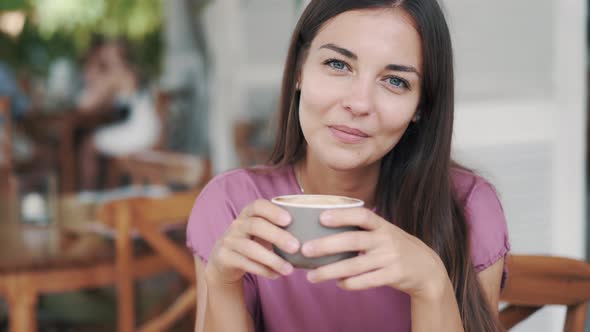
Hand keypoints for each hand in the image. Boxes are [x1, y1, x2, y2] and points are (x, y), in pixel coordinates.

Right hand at [205, 200, 299, 285]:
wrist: (224, 260)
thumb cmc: (254, 241)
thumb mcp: (263, 230)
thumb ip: (281, 227)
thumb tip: (315, 234)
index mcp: (248, 213)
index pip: (258, 205)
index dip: (273, 211)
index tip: (289, 220)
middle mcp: (237, 224)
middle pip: (255, 226)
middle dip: (277, 236)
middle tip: (296, 247)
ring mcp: (229, 240)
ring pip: (250, 248)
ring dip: (272, 259)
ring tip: (289, 270)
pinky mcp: (224, 257)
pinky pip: (245, 263)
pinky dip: (263, 270)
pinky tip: (277, 275)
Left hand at [301, 208, 447, 298]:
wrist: (427, 268)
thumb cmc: (395, 247)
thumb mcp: (384, 232)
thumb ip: (362, 229)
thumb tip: (322, 228)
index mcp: (382, 225)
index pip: (361, 215)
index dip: (342, 215)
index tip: (321, 217)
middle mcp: (385, 239)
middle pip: (353, 240)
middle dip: (327, 245)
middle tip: (305, 250)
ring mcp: (390, 258)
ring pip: (355, 265)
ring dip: (330, 271)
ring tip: (311, 276)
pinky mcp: (393, 275)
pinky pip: (366, 281)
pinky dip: (350, 283)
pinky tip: (338, 283)